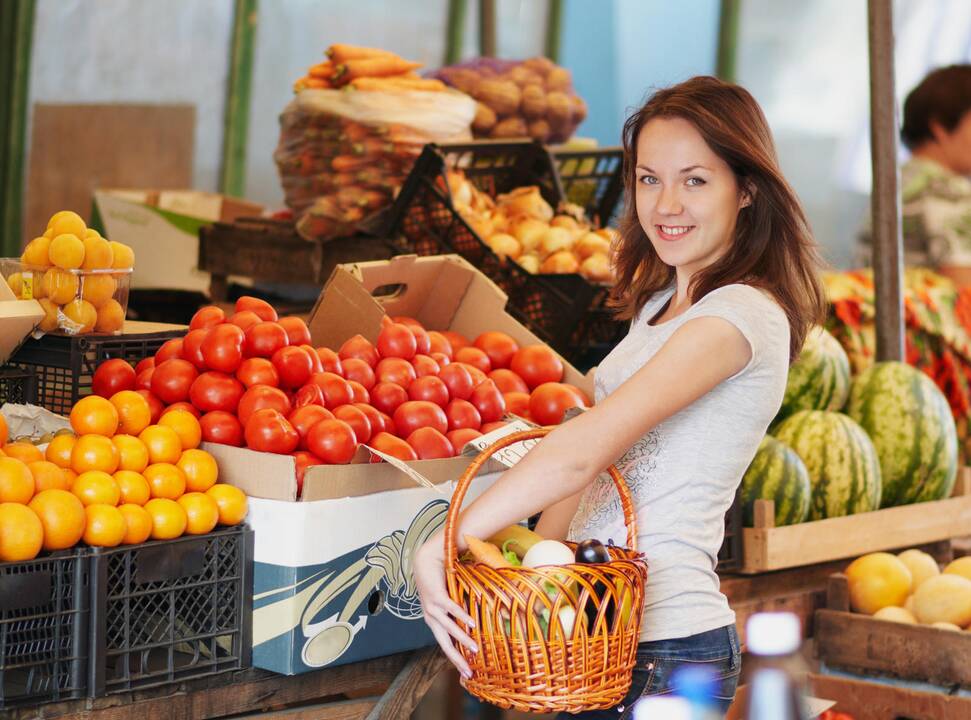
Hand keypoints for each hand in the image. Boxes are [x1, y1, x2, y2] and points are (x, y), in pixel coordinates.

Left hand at [415, 531, 477, 677]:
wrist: (426, 561)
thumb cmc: (438, 581)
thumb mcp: (446, 601)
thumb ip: (456, 613)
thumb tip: (475, 623)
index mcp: (433, 621)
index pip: (444, 645)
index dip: (455, 659)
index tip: (466, 672)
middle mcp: (431, 618)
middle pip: (445, 643)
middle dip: (457, 658)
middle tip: (469, 671)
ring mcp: (432, 608)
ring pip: (449, 628)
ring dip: (463, 639)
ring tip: (475, 648)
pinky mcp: (437, 596)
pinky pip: (452, 609)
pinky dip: (462, 617)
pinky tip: (472, 624)